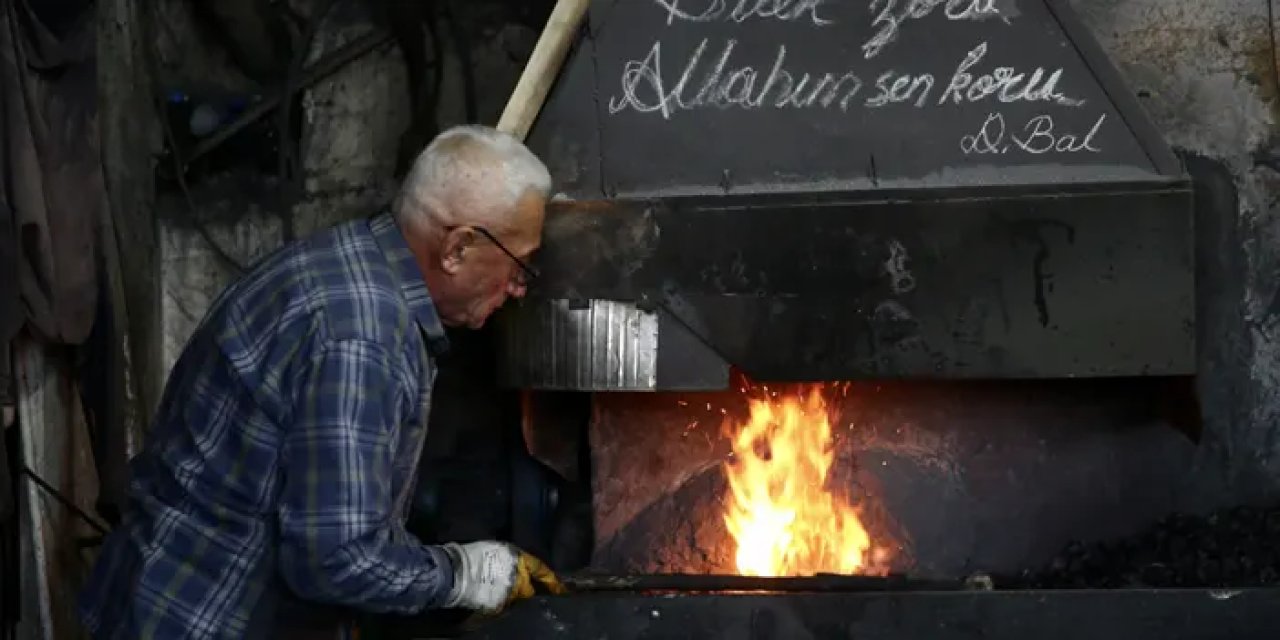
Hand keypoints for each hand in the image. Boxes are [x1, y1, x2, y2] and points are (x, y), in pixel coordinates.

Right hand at [441, 541, 564, 613]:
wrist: (454, 572)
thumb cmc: (473, 556)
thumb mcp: (498, 550)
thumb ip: (514, 560)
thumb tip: (522, 568)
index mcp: (519, 560)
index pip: (541, 569)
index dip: (551, 579)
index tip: (560, 587)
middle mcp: (518, 578)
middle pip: (528, 590)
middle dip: (523, 589)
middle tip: (509, 584)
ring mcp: (509, 594)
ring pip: (516, 599)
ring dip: (510, 596)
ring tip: (494, 589)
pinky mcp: (498, 606)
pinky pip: (504, 605)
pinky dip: (499, 602)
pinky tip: (488, 596)